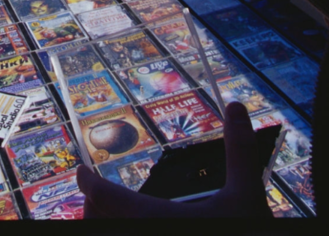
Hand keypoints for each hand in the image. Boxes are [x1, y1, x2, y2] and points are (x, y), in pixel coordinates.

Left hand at [77, 101, 270, 217]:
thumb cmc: (248, 235)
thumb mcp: (246, 195)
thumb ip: (239, 150)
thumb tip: (235, 105)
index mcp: (156, 219)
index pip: (105, 197)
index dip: (87, 182)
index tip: (81, 172)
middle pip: (97, 221)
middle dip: (92, 205)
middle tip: (94, 192)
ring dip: (103, 222)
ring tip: (110, 211)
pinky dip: (119, 232)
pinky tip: (131, 226)